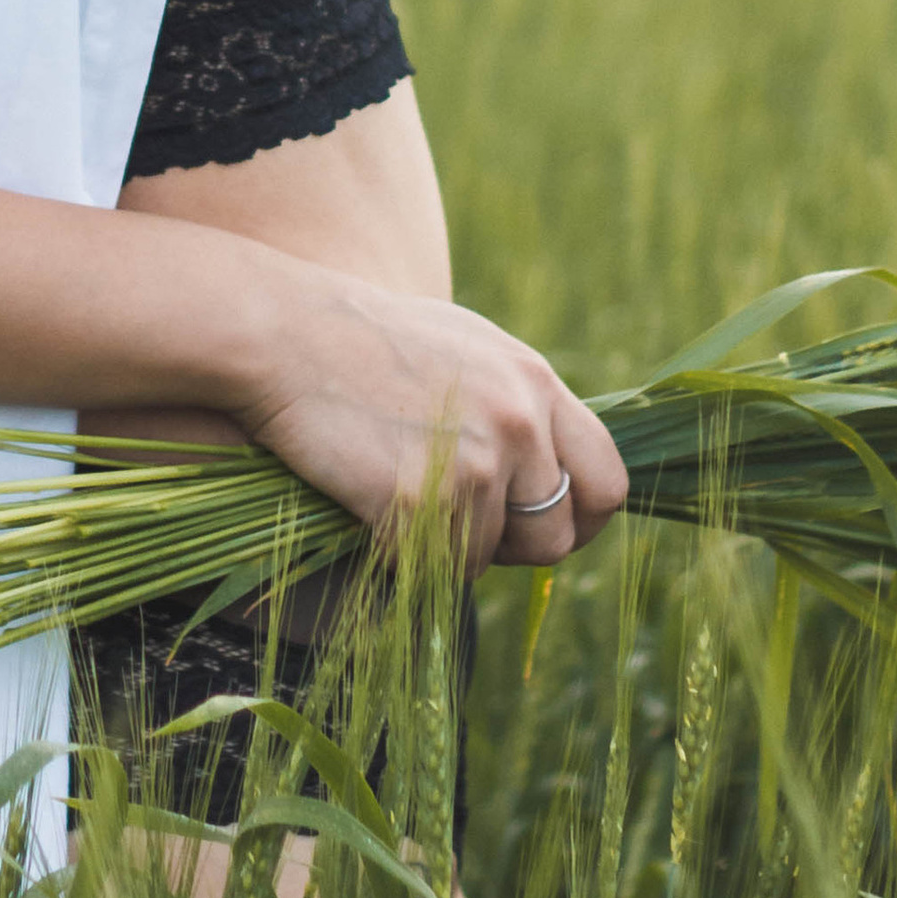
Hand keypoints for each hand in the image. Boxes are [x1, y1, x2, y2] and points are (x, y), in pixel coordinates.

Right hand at [232, 268, 627, 571]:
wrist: (288, 333)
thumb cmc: (368, 341)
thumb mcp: (470, 350)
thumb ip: (521, 405)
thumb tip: (554, 474)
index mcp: (536, 383)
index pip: (608, 480)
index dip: (584, 519)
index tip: (552, 530)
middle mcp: (519, 424)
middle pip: (556, 537)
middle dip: (514, 547)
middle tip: (462, 525)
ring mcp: (474, 463)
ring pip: (484, 556)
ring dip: (444, 543)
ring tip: (394, 484)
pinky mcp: (421, 500)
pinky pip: (428, 564)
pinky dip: (397, 549)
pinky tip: (365, 496)